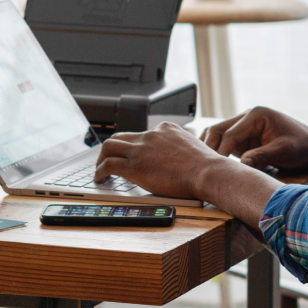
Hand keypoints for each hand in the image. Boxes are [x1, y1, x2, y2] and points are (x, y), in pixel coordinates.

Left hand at [94, 122, 225, 199]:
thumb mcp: (193, 146)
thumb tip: (178, 158)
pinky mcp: (135, 166)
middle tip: (108, 160)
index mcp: (165, 129)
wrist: (207, 172)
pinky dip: (99, 171)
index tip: (131, 156)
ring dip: (101, 159)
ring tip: (100, 171)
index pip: (141, 134)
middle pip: (120, 136)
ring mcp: (141, 149)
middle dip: (111, 149)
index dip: (133, 146)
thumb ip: (179, 147)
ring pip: (109, 147)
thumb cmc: (206, 166)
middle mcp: (150, 135)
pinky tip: (100, 179)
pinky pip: (108, 165)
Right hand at [200, 106, 307, 172]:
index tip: (216, 169)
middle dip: (209, 148)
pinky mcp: (243, 139)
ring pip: (217, 136)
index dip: (220, 151)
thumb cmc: (302, 145)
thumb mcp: (284, 150)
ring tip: (203, 168)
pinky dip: (217, 153)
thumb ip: (263, 156)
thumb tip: (243, 164)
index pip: (230, 133)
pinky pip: (224, 144)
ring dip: (210, 149)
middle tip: (203, 168)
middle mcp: (246, 118)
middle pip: (217, 130)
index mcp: (255, 115)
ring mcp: (243, 128)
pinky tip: (212, 167)